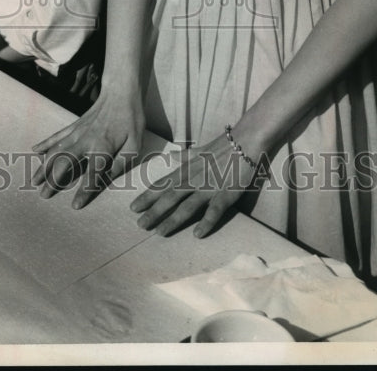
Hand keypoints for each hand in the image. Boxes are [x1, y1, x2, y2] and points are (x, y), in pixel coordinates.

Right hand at [32, 88, 144, 208]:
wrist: (120, 92)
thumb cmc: (131, 120)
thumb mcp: (135, 144)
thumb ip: (121, 163)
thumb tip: (108, 178)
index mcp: (103, 148)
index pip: (92, 174)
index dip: (84, 191)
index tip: (74, 206)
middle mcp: (86, 141)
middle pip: (65, 163)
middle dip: (53, 180)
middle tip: (43, 195)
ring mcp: (77, 132)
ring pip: (56, 150)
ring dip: (44, 166)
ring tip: (34, 181)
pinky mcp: (74, 125)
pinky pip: (56, 136)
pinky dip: (44, 143)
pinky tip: (34, 151)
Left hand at [130, 131, 258, 238]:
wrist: (244, 142)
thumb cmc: (220, 147)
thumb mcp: (197, 151)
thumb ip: (182, 157)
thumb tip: (169, 157)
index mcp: (185, 170)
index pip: (161, 185)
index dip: (147, 197)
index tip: (132, 208)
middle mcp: (192, 179)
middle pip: (169, 197)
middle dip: (153, 211)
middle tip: (139, 225)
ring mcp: (208, 187)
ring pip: (187, 206)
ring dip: (172, 219)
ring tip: (159, 232)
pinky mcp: (225, 194)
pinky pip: (214, 211)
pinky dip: (205, 222)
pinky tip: (197, 234)